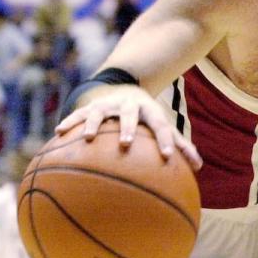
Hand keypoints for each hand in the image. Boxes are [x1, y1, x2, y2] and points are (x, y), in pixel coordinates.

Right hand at [56, 84, 201, 169]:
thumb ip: (180, 146)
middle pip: (130, 115)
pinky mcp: (91, 106)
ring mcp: (109, 104)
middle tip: (126, 143)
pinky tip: (57, 132)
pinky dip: (69, 122)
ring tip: (86, 138)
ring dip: (93, 124)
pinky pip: (78, 114)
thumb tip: (199, 168)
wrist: (127, 89)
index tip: (168, 156)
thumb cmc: (149, 118)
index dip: (166, 140)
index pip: (161, 126)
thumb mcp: (164, 127)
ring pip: (100, 112)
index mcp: (151, 112)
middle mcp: (130, 105)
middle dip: (129, 128)